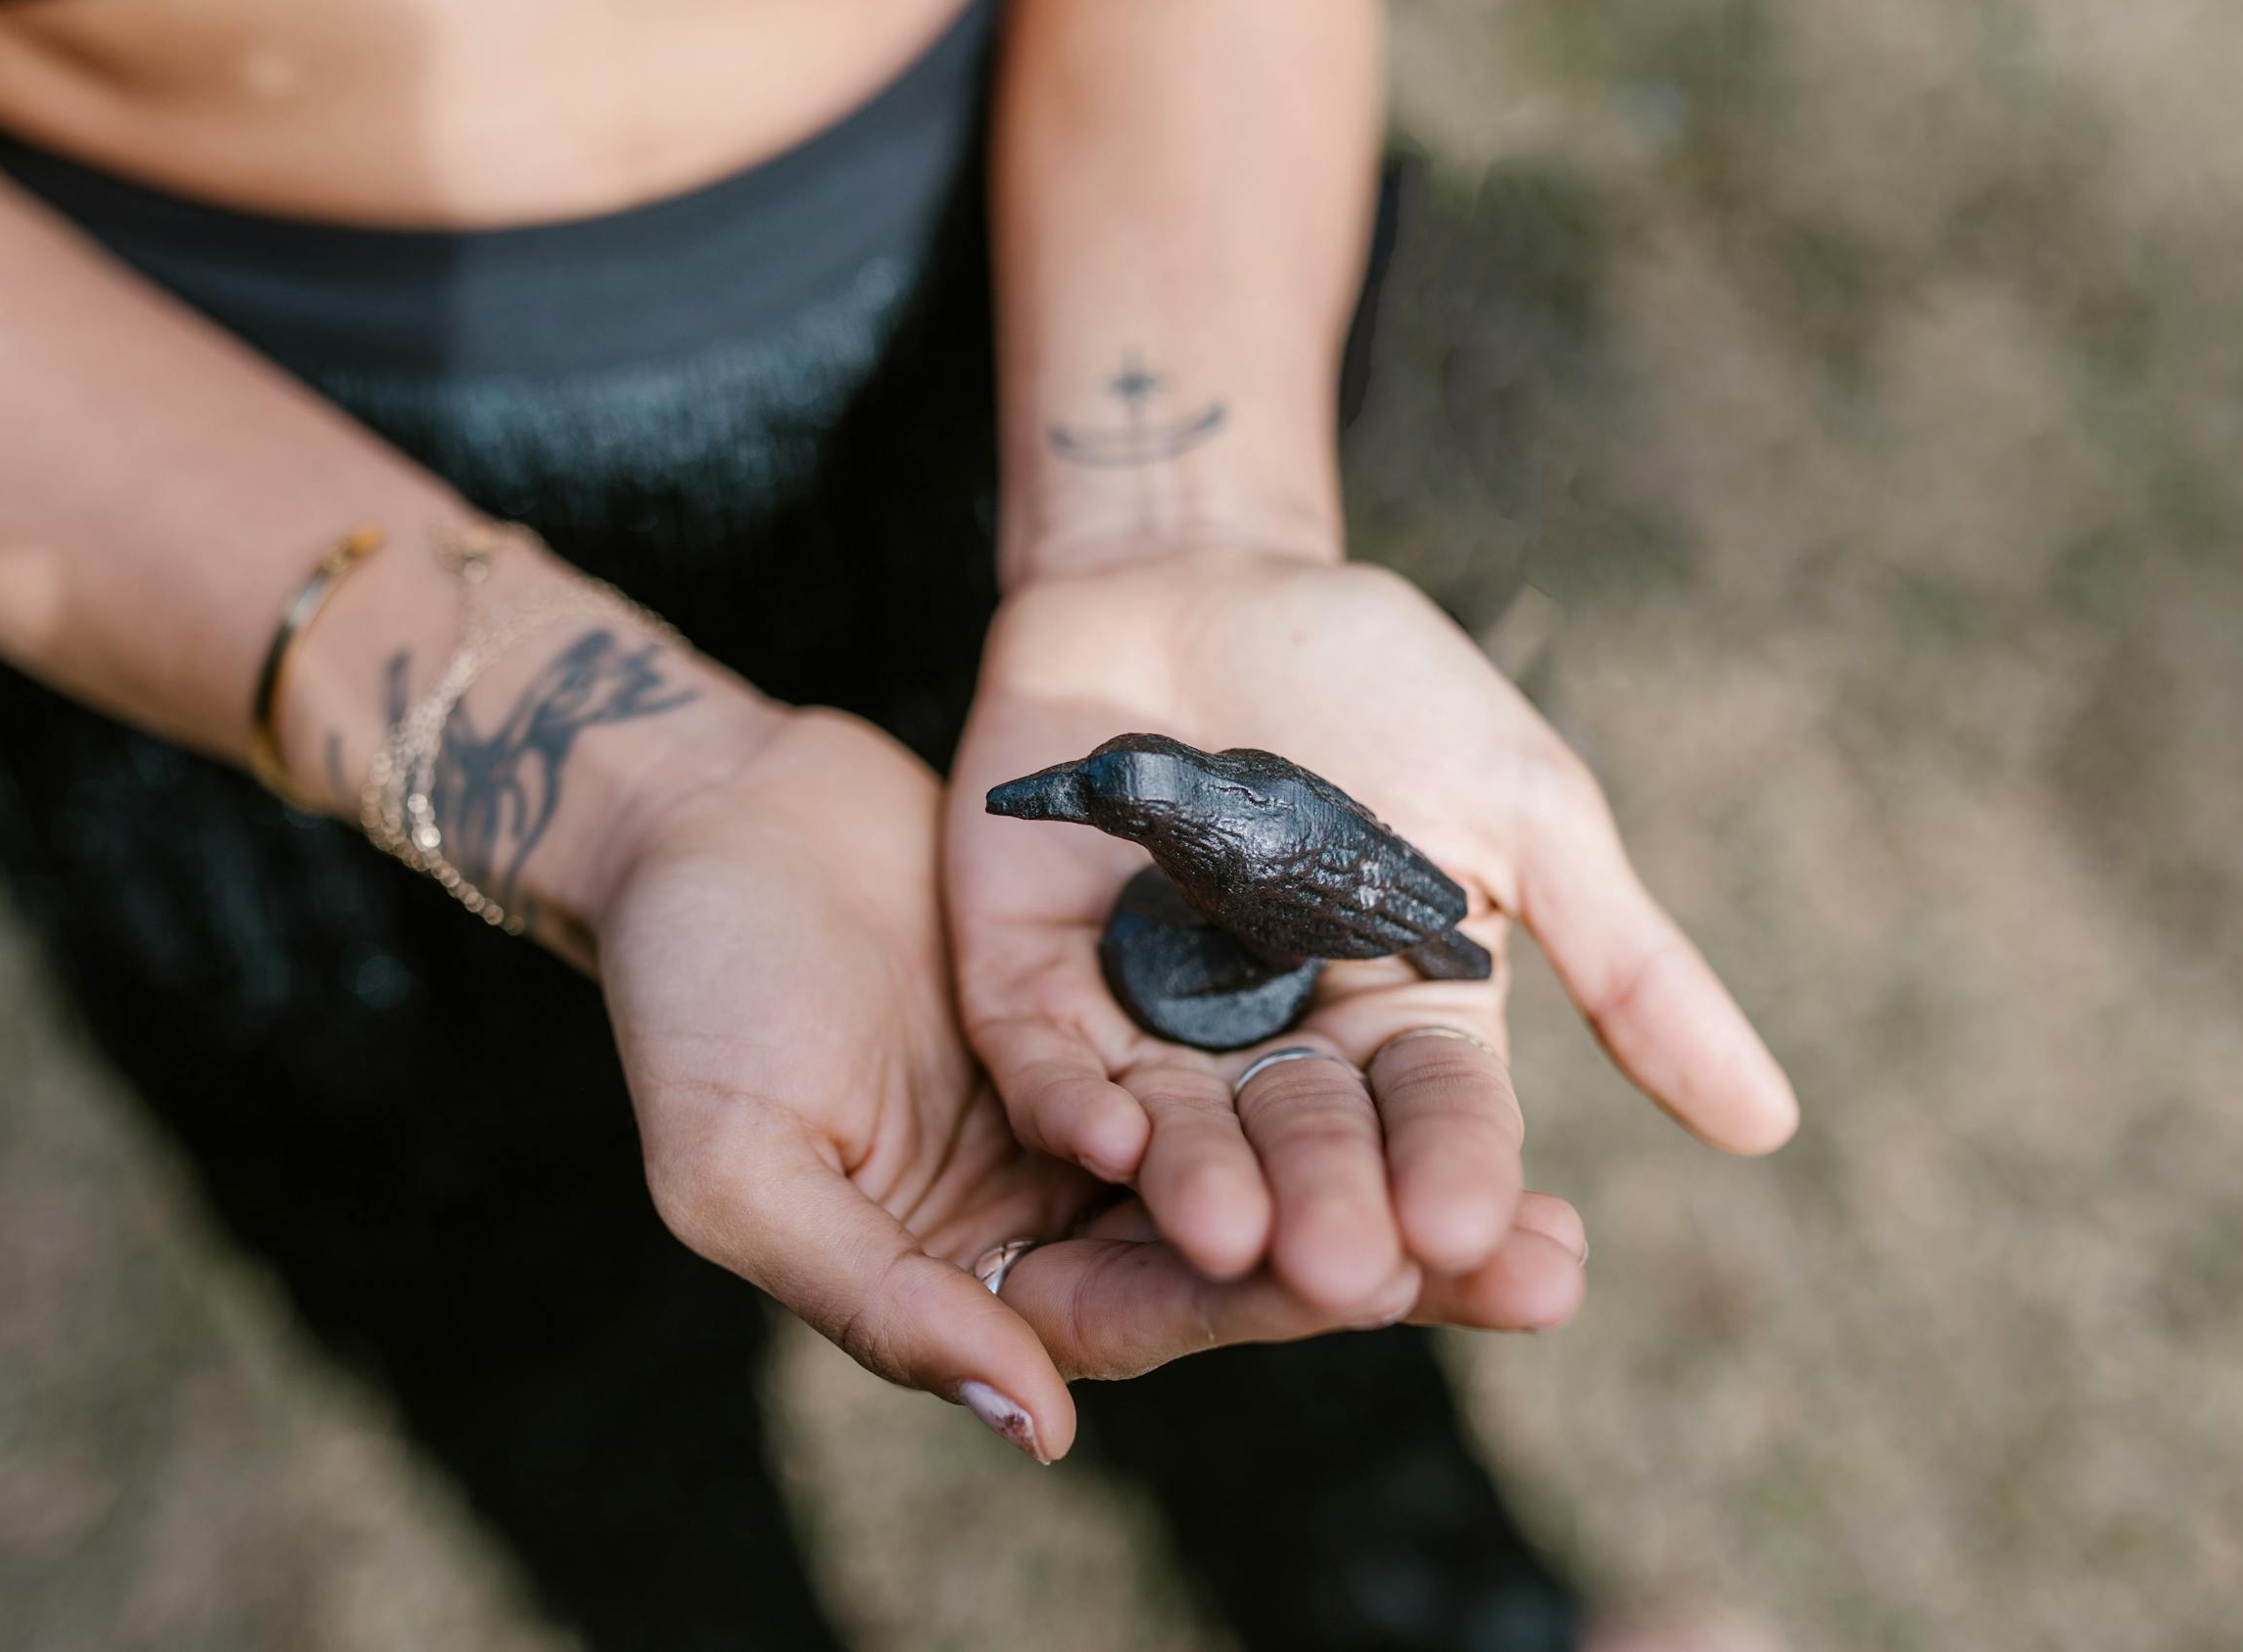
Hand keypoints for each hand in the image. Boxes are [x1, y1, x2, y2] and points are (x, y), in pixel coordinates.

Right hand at [594, 705, 1589, 1461]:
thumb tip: (1040, 1425)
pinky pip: (1248, 1037)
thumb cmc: (692, 999)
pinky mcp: (1128, 995)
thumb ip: (877, 1302)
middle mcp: (1059, 1202)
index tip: (1394, 1290)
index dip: (1268, 1310)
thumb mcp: (743, 1168)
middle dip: (1389, 1265)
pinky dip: (1343, 1052)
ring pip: (1268, 1151)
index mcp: (973, 1269)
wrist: (703, 815)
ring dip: (1399, 1173)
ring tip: (1550, 1196)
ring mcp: (1103, 1096)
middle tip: (1547, 1267)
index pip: (1143, 1314)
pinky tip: (1459, 1043)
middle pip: (1242, 1255)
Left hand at [945, 550, 1797, 1313]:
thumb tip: (1772, 1128)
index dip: (1459, 1177)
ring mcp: (1142, 1021)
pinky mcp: (1024, 981)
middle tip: (1351, 1275)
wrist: (1200, 567)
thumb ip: (1624, 963)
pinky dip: (1071, 1097)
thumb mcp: (1523, 810)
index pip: (1439, 1122)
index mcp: (1397, 1027)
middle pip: (1305, 1148)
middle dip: (1329, 1207)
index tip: (1485, 1237)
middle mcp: (1271, 1051)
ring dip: (1199, 1185)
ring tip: (1231, 1238)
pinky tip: (1107, 1132)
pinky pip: (1043, 1059)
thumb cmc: (1377, 681)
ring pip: (1175, 1129)